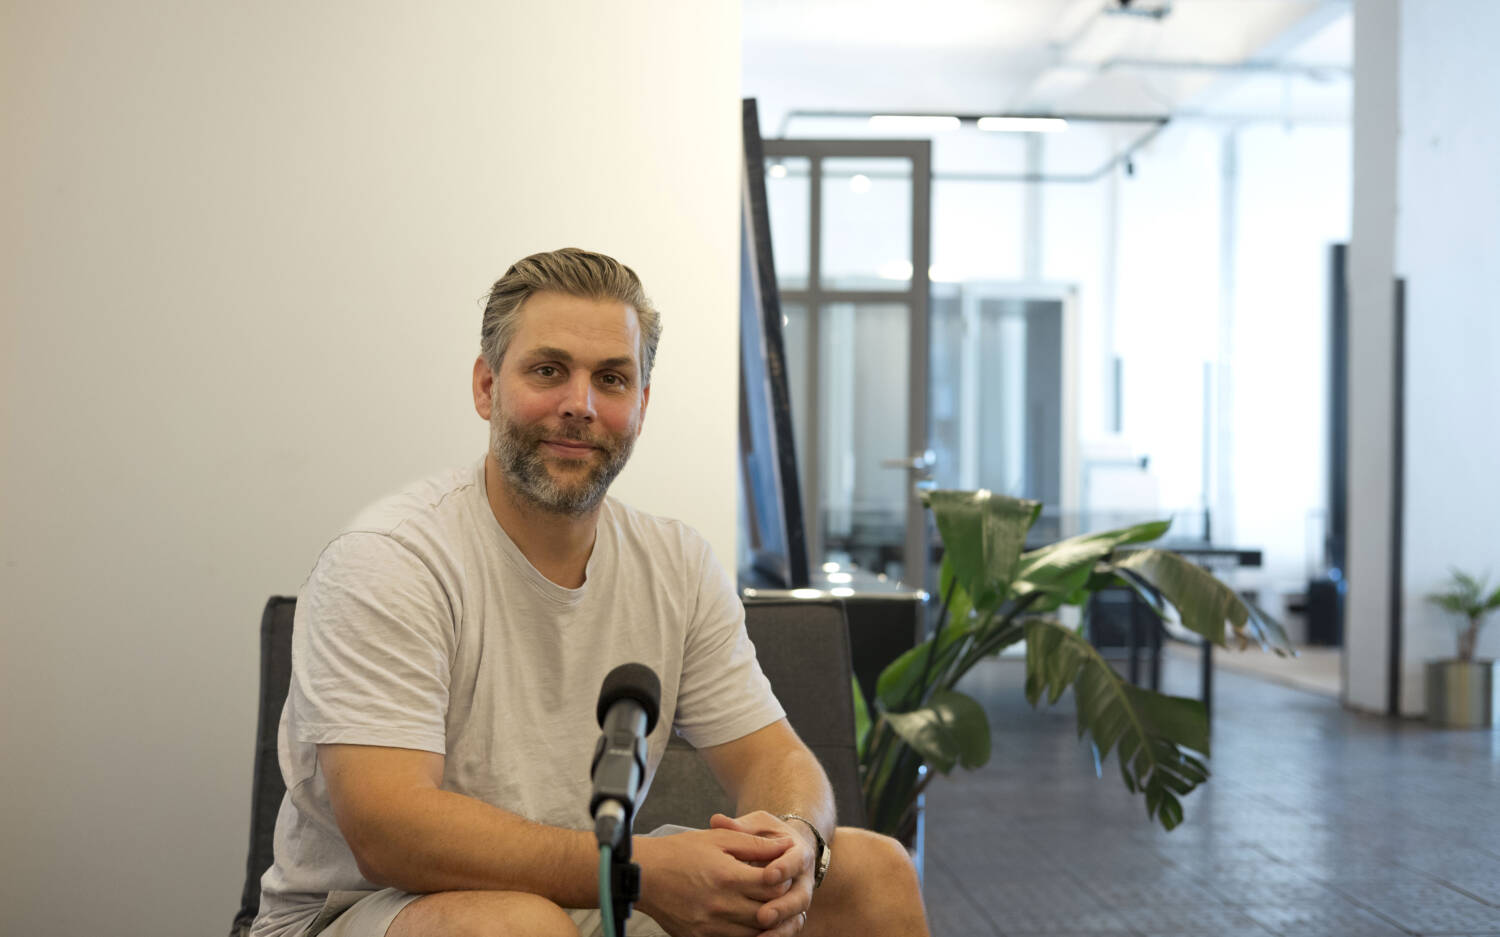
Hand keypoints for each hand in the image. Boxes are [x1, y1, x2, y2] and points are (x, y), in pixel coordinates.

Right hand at [633, 826, 794, 936]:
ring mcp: (710, 925)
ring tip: (762, 905)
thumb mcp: (718, 838)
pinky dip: (744, 932)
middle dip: (778, 901)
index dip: (783, 879)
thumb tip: (786, 845)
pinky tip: (743, 917)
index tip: (780, 873)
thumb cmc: (680, 851)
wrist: (644, 874)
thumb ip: (754, 844)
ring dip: (764, 920)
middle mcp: (720, 905)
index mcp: (727, 876)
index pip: (773, 886)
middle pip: (767, 911)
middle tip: (778, 891)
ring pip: (754, 931)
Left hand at [709, 812, 815, 935]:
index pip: (796, 861)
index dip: (784, 868)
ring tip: (760, 936)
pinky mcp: (790, 917)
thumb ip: (740, 826)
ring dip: (779, 930)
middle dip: (782, 907)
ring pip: (795, 919)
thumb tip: (717, 820)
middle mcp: (803, 880)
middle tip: (763, 916)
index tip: (769, 874)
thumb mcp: (757, 825)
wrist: (783, 852)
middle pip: (799, 897)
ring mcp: (798, 901)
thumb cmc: (767, 836)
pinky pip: (787, 931)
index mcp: (799, 853)